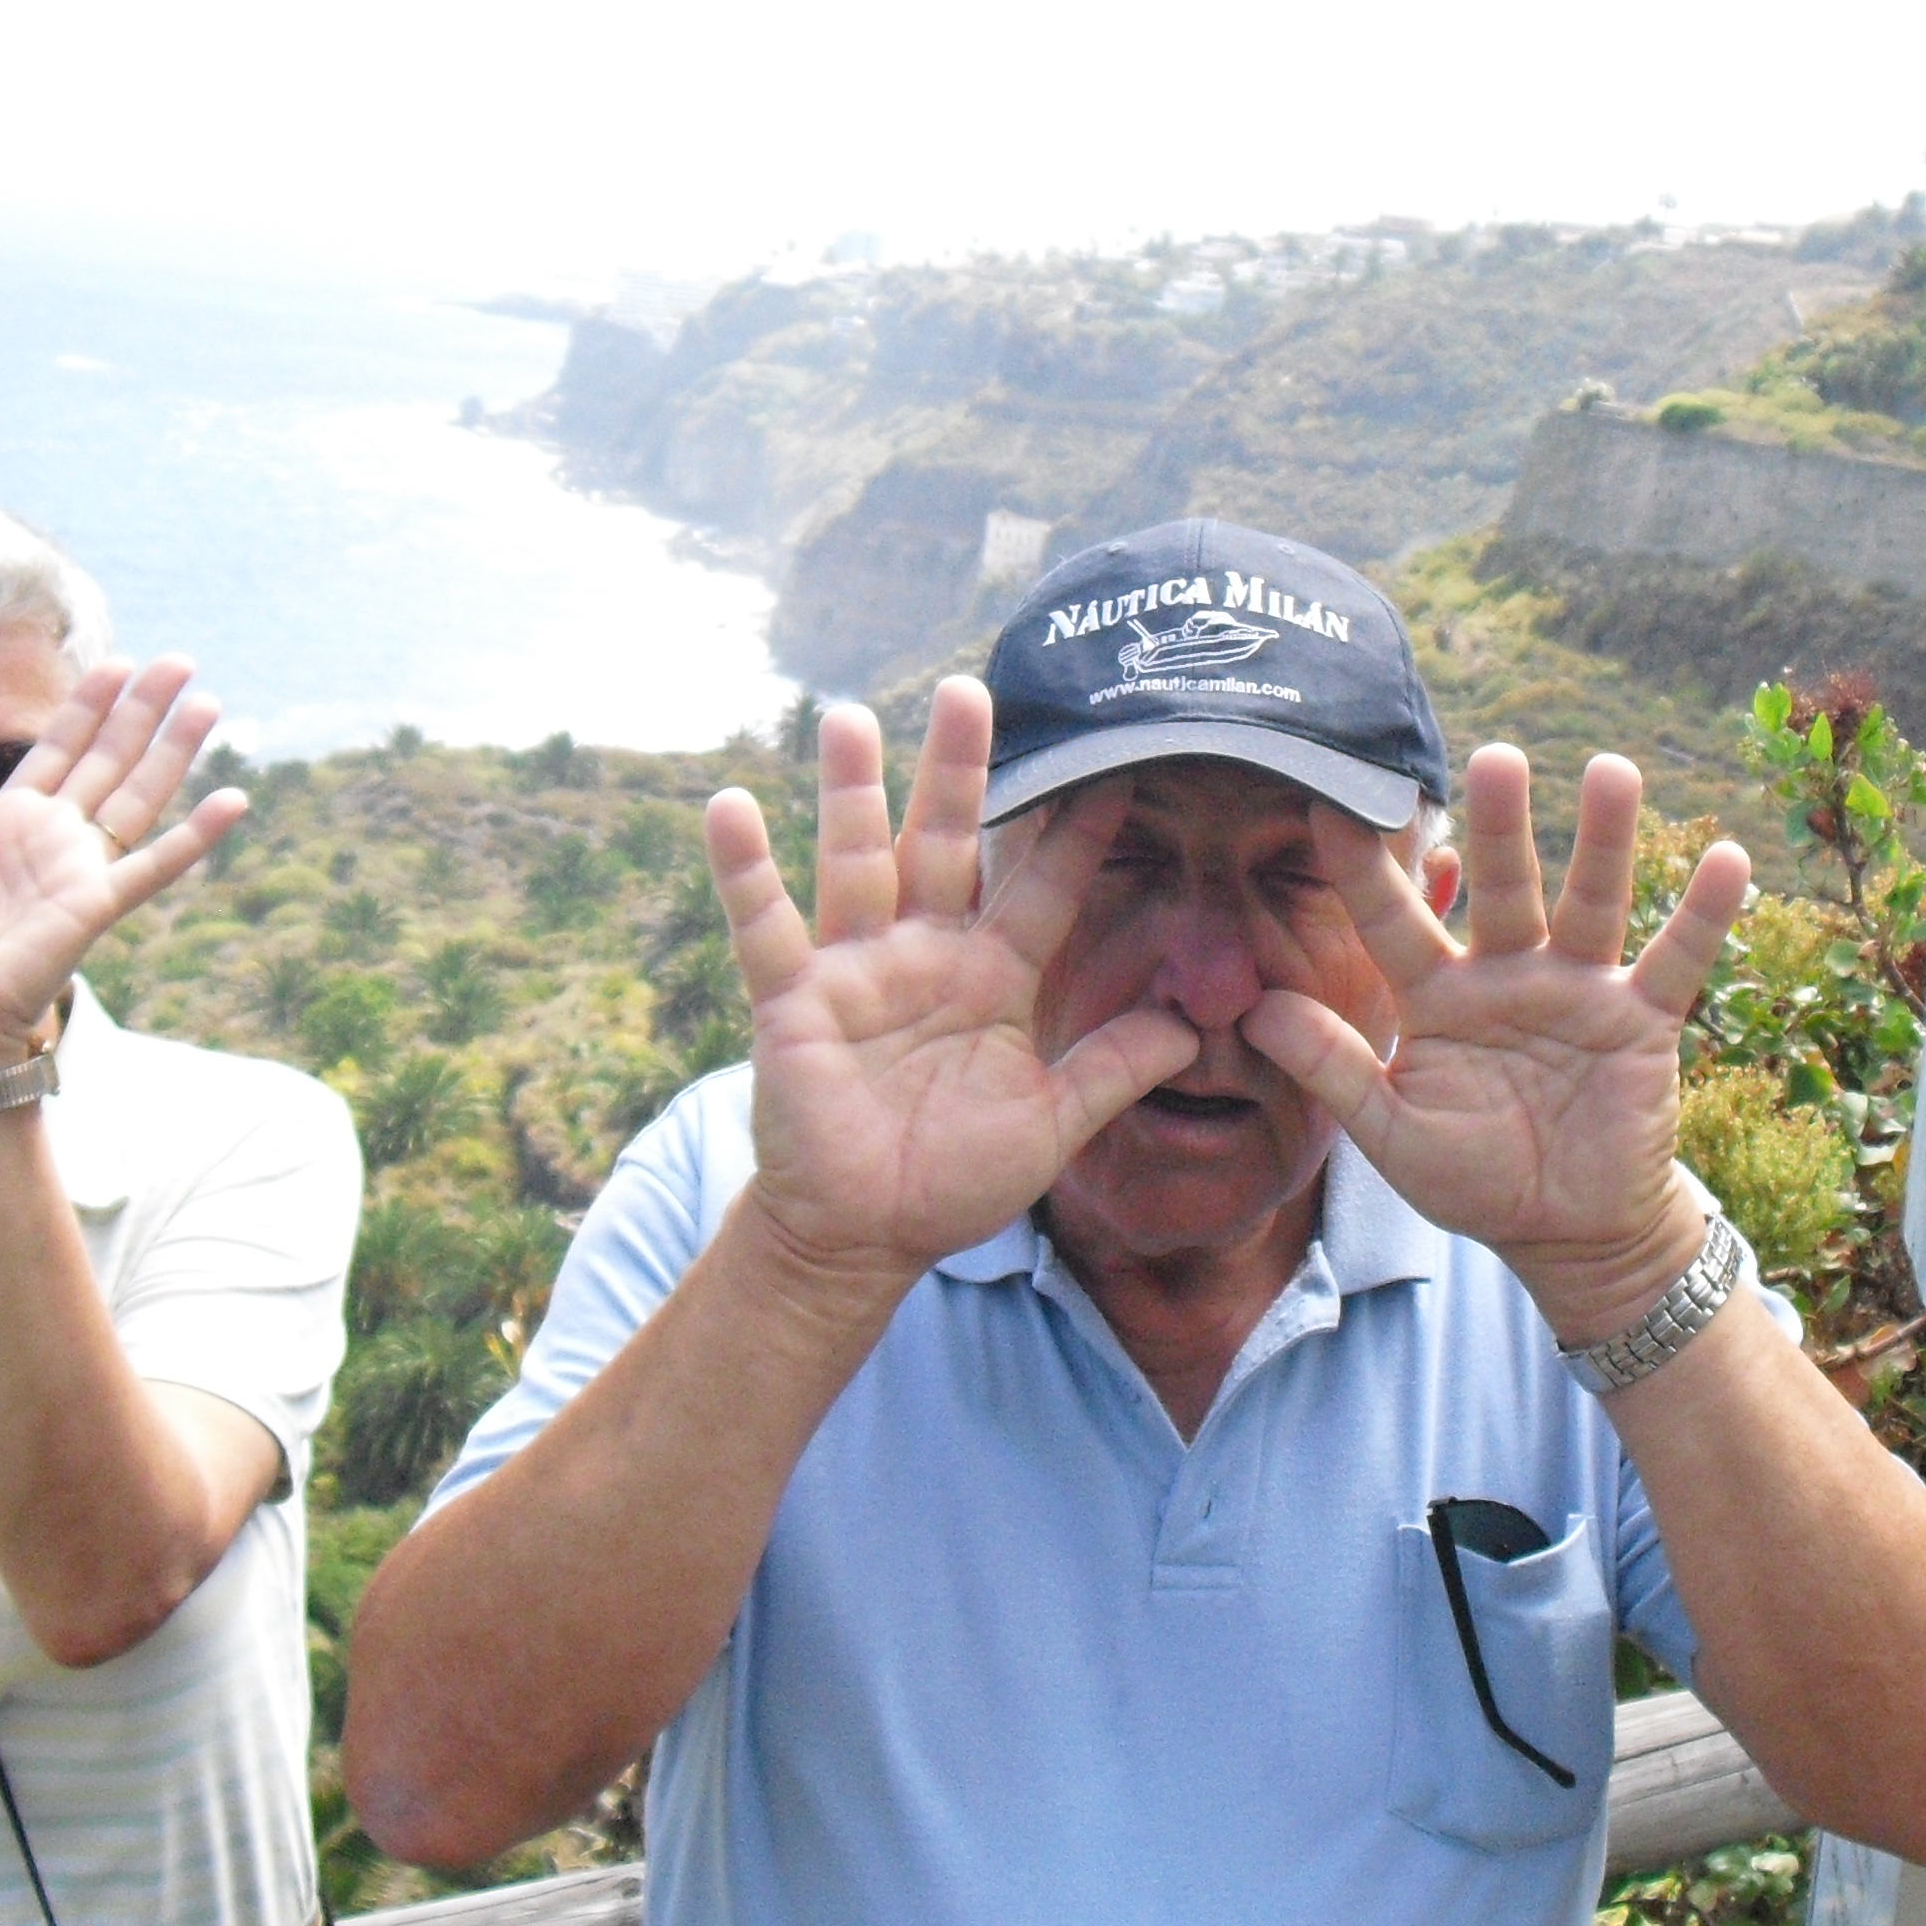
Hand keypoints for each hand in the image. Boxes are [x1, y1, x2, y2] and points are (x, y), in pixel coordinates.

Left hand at [0, 657, 245, 1079]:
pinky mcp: (96, 906)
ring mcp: (82, 868)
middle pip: (112, 757)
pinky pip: (156, 865)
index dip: (89, 704)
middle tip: (181, 660)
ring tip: (209, 703)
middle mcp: (57, 835)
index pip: (60, 746)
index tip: (116, 661)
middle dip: (144, 708)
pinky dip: (197, 835)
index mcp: (12, 818)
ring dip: (175, 750)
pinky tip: (234, 800)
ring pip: (139, 795)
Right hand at [709, 680, 1196, 1300]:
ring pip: (855, 861)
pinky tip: (728, 805)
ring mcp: (856, 971)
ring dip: (849, 791)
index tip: (1115, 762)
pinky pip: (766, 927)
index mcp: (993, 978)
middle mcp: (924, 954)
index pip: (1042, 888)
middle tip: (971, 688)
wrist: (866, 1237)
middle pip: (944, 842)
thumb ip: (1115, 1070)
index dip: (1076, 832)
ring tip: (846, 716)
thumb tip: (1198, 1028)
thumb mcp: (1052, 1126)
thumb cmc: (954, 1180)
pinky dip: (745, 870)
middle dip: (958, 769)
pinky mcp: (794, 1002)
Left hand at [1240, 745, 1751, 1340]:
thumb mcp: (1393, 1135)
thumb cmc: (1474, 1177)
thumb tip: (1254, 1012)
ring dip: (1605, 839)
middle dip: (1501, 825)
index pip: (1394, 923)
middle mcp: (1508, 974)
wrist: (1567, 1233)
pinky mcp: (1642, 1020)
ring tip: (1611, 770)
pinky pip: (1675, 958)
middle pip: (1504, 886)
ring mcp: (1579, 990)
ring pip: (1592, 901)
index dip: (1364, 873)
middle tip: (1493, 756)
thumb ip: (1333, 1071)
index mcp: (1437, 997)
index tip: (1331, 809)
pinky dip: (1703, 912)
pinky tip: (1728, 856)